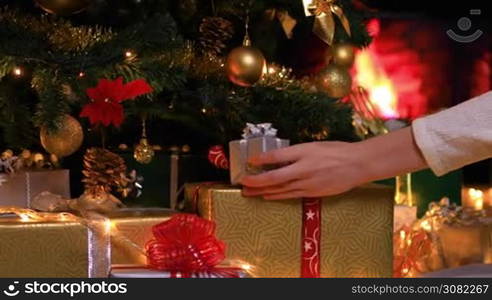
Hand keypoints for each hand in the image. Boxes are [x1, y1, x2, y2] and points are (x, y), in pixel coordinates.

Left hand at [241, 141, 368, 199]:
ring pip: (280, 189)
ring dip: (262, 191)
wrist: (358, 164)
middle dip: (256, 181)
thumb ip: (297, 152)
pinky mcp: (313, 192)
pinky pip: (290, 195)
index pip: (277, 156)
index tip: (250, 160)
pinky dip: (277, 196)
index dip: (261, 159)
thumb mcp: (315, 146)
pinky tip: (267, 196)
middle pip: (274, 177)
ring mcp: (308, 183)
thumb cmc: (337, 151)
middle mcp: (304, 168)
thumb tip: (277, 158)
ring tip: (248, 192)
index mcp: (304, 152)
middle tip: (242, 182)